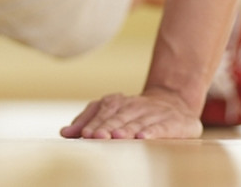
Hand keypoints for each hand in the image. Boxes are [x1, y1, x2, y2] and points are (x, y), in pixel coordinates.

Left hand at [60, 91, 202, 139]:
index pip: (104, 111)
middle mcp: (136, 105)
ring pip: (139, 122)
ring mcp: (156, 112)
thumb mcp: (112, 112)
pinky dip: (153, 132)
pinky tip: (144, 138)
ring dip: (128, 130)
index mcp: (118, 102)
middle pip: (120, 117)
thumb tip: (64, 132)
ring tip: (117, 137)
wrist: (175, 102)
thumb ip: (88, 120)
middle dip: (108, 127)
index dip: (95, 122)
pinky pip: (162, 127)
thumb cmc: (136, 113)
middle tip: (97, 136)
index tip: (85, 133)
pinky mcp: (175, 122)